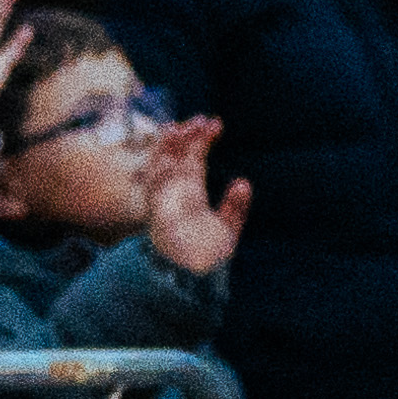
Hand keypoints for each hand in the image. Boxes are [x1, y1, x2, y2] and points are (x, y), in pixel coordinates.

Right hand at [138, 118, 243, 280]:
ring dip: (168, 146)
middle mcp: (176, 192)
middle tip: (201, 119)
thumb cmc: (208, 256)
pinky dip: (159, 169)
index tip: (216, 123)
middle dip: (186, 136)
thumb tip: (243, 183)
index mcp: (192, 192)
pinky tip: (169, 154)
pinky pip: (154, 186)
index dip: (202, 140)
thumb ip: (235, 207)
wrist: (193, 278)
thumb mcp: (228, 228)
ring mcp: (164, 201)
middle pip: (177, 156)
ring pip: (161, 165)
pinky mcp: (156, 213)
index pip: (194, 158)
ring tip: (179, 128)